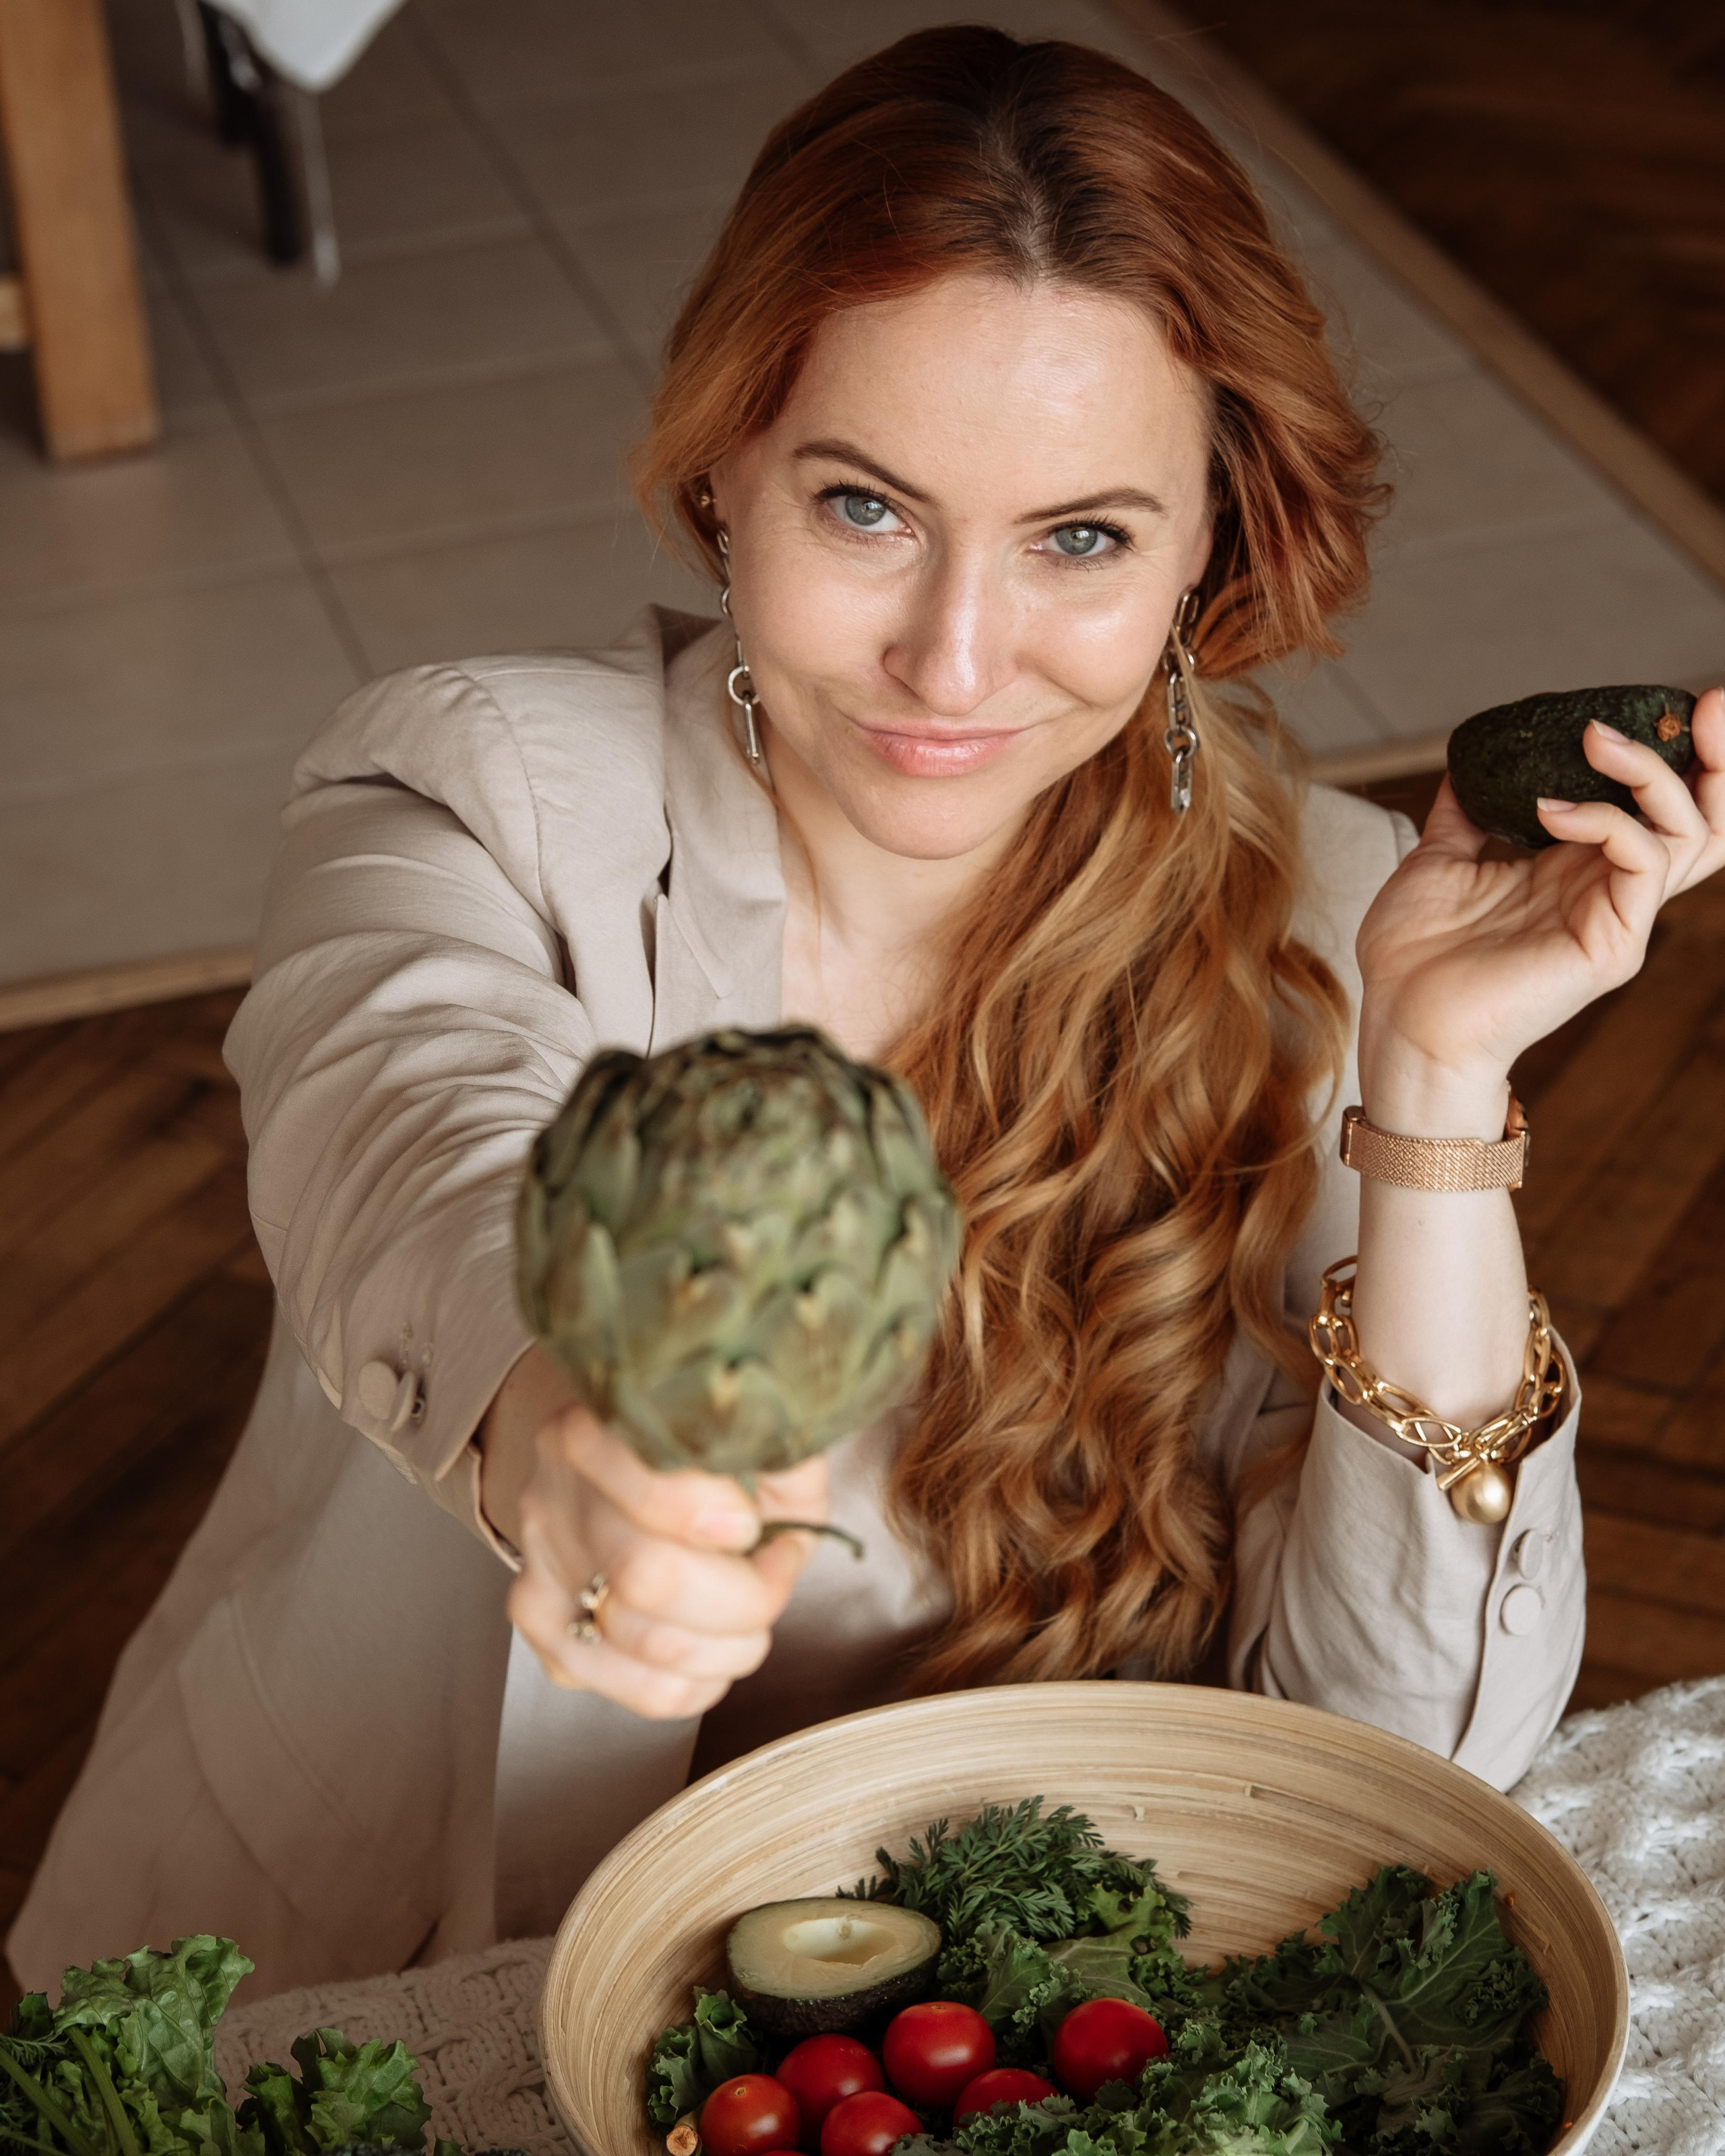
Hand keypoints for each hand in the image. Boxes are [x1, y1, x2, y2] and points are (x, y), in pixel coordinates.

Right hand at [485, 1353, 827, 1719]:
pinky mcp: (548, 1628)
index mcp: (594, 1430)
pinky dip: (702, 1681)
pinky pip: (643, 1690)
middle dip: (742, 1596)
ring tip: (750, 1612)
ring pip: (649, 1646)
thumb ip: (775, 1454)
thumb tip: (780, 1530)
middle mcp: (554, 1498)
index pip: (659, 1489)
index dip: (729, 1522)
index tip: (754, 1524)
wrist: (635, 1460)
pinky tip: (715, 1644)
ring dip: (730, 1645)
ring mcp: (542, 1568)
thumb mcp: (750, 1429)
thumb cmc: (706, 1449)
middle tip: (771, 1574)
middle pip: (650, 1579)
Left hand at [1355, 687, 1724, 1114]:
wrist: (1399, 1019)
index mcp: (1579, 869)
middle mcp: (1610, 890)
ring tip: (1598, 738)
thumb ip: (1467, 813)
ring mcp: (1619, 918)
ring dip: (1654, 772)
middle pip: (1705, 818)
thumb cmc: (1415, 954)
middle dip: (1719, 755)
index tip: (1669, 701)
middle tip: (1708, 700)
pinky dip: (1608, 819)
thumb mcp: (1440, 861)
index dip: (1678, 755)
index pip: (1657, 806)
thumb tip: (1469, 763)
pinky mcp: (1612, 945)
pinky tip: (1552, 809)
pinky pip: (1644, 862)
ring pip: (1692, 832)